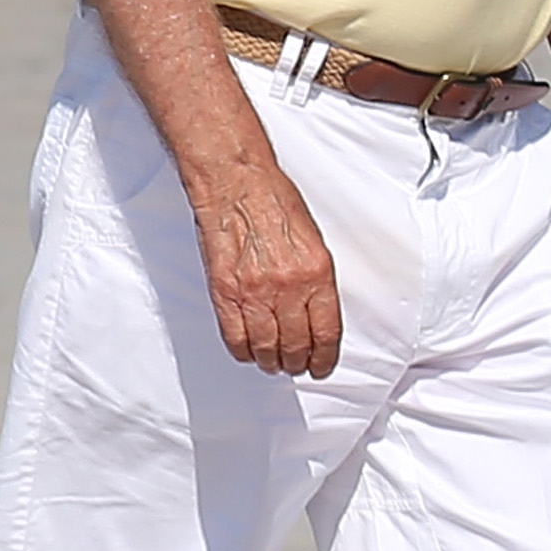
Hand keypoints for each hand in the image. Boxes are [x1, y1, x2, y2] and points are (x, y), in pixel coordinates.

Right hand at [189, 158, 342, 378]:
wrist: (236, 184)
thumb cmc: (273, 201)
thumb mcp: (312, 240)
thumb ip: (315, 280)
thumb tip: (315, 313)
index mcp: (317, 273)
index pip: (325, 333)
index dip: (324, 358)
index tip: (321, 366)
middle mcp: (288, 286)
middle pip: (296, 346)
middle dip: (298, 363)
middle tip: (296, 366)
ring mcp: (254, 291)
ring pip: (266, 348)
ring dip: (271, 362)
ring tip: (273, 362)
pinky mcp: (225, 292)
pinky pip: (235, 337)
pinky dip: (243, 351)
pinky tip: (248, 351)